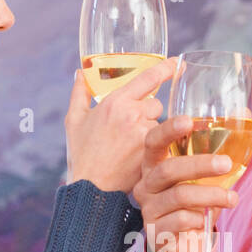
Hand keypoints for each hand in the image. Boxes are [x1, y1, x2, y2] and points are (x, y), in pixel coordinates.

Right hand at [64, 57, 175, 195]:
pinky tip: (139, 157)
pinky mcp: (153, 153)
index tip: (177, 63)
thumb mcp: (74, 121)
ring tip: (131, 147)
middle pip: (156, 103)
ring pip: (160, 124)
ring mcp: (144, 135)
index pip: (148, 77)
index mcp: (115, 102)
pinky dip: (156, 149)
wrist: (91, 188)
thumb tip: (80, 73)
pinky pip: (163, 144)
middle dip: (147, 112)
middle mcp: (132, 114)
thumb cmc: (81, 154)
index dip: (166, 68)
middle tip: (131, 129)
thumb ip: (79, 93)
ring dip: (151, 131)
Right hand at [133, 114, 239, 251]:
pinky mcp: (156, 231)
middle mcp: (146, 184)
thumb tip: (242, 113)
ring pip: (179, 195)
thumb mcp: (204, 178)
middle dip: (200, 164)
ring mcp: (149, 208)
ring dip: (211, 195)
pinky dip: (199, 218)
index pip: (153, 142)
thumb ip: (217, 151)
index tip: (189, 121)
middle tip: (226, 163)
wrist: (180, 244)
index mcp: (154, 165)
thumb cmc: (192, 204)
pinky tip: (207, 220)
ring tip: (233, 198)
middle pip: (168, 169)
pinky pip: (180, 220)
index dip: (168, 130)